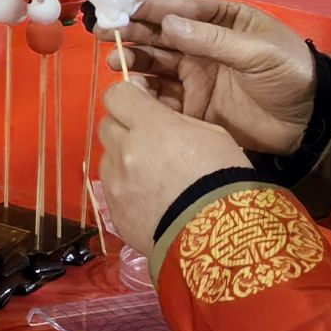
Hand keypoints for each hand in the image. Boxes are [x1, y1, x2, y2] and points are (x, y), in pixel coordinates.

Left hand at [96, 74, 250, 250]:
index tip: (141, 103)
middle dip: (125, 127)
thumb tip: (157, 115)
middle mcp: (125, 151)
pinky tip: (148, 199)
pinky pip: (111, 190)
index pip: (117, 95)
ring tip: (150, 174)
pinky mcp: (113, 211)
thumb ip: (175, 121)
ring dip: (122, 159)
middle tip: (148, 140)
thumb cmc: (224, 179)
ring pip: (107, 158)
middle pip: (107, 124)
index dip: (129, 97)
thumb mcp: (211, 135)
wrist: (218, 236)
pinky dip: (125, 189)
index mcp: (150, 127)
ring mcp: (115, 184)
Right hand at [114, 0, 316, 157]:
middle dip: (132, 32)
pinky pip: (163, 98)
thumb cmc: (291, 75)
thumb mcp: (259, 53)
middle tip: (105, 32)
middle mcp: (204, 46)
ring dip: (134, 61)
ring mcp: (197, 76)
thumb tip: (167, 25)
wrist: (310, 124)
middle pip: (161, 35)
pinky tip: (132, 92)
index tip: (124, 8)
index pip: (182, 9)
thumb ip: (213, 41)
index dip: (152, 8)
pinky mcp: (194, 107)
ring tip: (113, 63)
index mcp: (222, 22)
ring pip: (156, 65)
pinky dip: (146, 95)